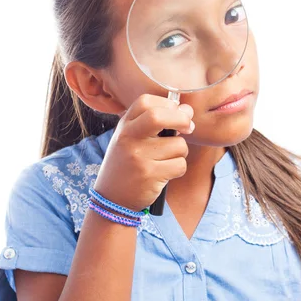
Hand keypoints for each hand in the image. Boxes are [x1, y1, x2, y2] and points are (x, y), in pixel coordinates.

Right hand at [93, 94, 194, 211]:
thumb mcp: (132, 139)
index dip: (167, 103)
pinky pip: (180, 165)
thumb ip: (156, 123)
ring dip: (180, 153)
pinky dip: (178, 169)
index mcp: (125, 126)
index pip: (146, 101)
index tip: (176, 112)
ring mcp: (138, 157)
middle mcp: (129, 138)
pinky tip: (165, 174)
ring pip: (178, 145)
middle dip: (182, 119)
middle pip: (160, 116)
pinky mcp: (150, 175)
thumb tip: (187, 110)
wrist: (112, 199)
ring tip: (166, 160)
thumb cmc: (128, 165)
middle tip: (188, 127)